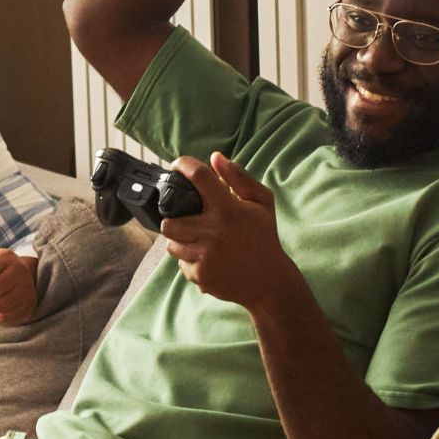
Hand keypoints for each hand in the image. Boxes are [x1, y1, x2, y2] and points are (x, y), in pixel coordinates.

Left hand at [158, 153, 302, 311]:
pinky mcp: (201, 275)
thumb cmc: (264, 237)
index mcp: (228, 209)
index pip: (199, 177)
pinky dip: (190, 261)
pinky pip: (181, 264)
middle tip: (187, 219)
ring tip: (199, 240)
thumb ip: (239, 178)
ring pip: (171, 244)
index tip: (177, 165)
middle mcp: (213, 231)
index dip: (183, 165)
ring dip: (180, 241)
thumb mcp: (262, 202)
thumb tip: (215, 157)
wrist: (270, 281)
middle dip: (174, 218)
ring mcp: (205, 255)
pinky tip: (207, 259)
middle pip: (169, 220)